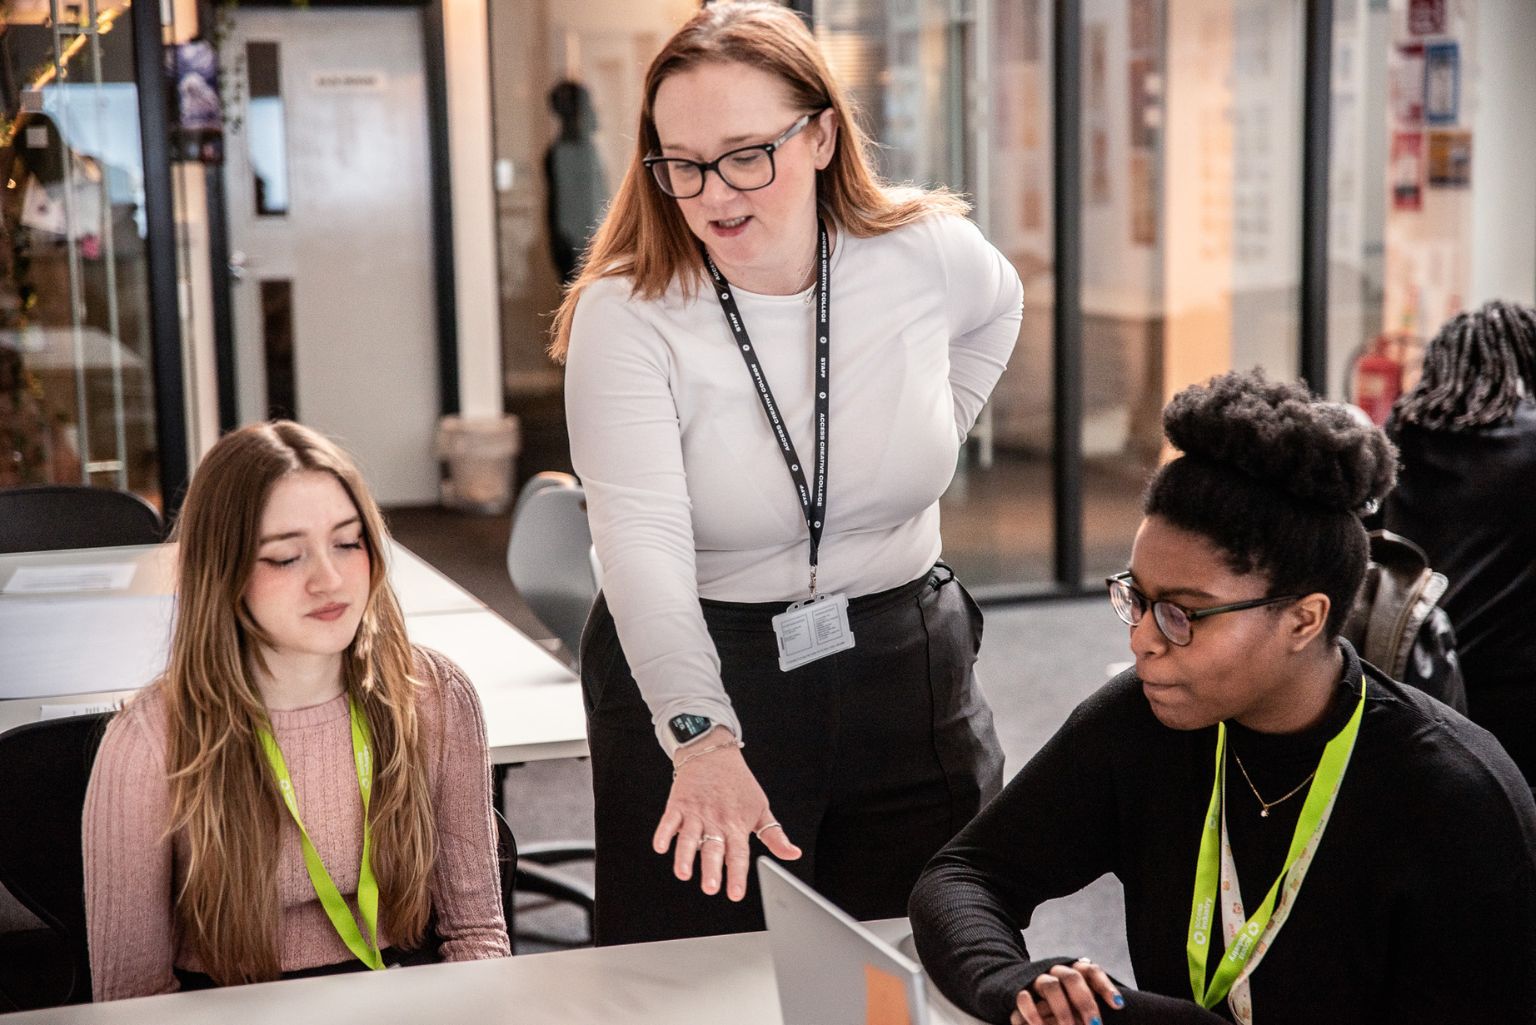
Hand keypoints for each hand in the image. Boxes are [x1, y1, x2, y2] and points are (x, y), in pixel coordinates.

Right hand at [653, 727, 801, 899]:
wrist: (714, 753)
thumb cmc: (739, 784)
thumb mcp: (761, 808)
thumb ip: (775, 836)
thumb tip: (793, 854)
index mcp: (737, 825)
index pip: (738, 855)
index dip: (737, 875)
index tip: (735, 894)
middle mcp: (716, 821)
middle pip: (714, 849)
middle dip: (712, 869)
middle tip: (711, 888)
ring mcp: (696, 813)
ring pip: (689, 837)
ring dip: (685, 856)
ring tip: (683, 873)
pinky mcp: (678, 804)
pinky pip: (669, 820)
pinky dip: (664, 833)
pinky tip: (661, 847)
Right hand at [1010, 959, 1123, 1024]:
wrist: (1021, 991)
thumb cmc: (1060, 1003)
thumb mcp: (1075, 1003)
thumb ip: (1089, 1010)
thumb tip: (1113, 1011)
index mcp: (1072, 971)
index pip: (1090, 971)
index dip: (1105, 986)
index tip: (1119, 1006)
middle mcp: (1055, 972)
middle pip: (1072, 978)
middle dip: (1085, 1003)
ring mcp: (1036, 980)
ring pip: (1050, 985)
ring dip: (1063, 1010)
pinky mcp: (1018, 992)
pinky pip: (1024, 998)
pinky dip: (1034, 1015)